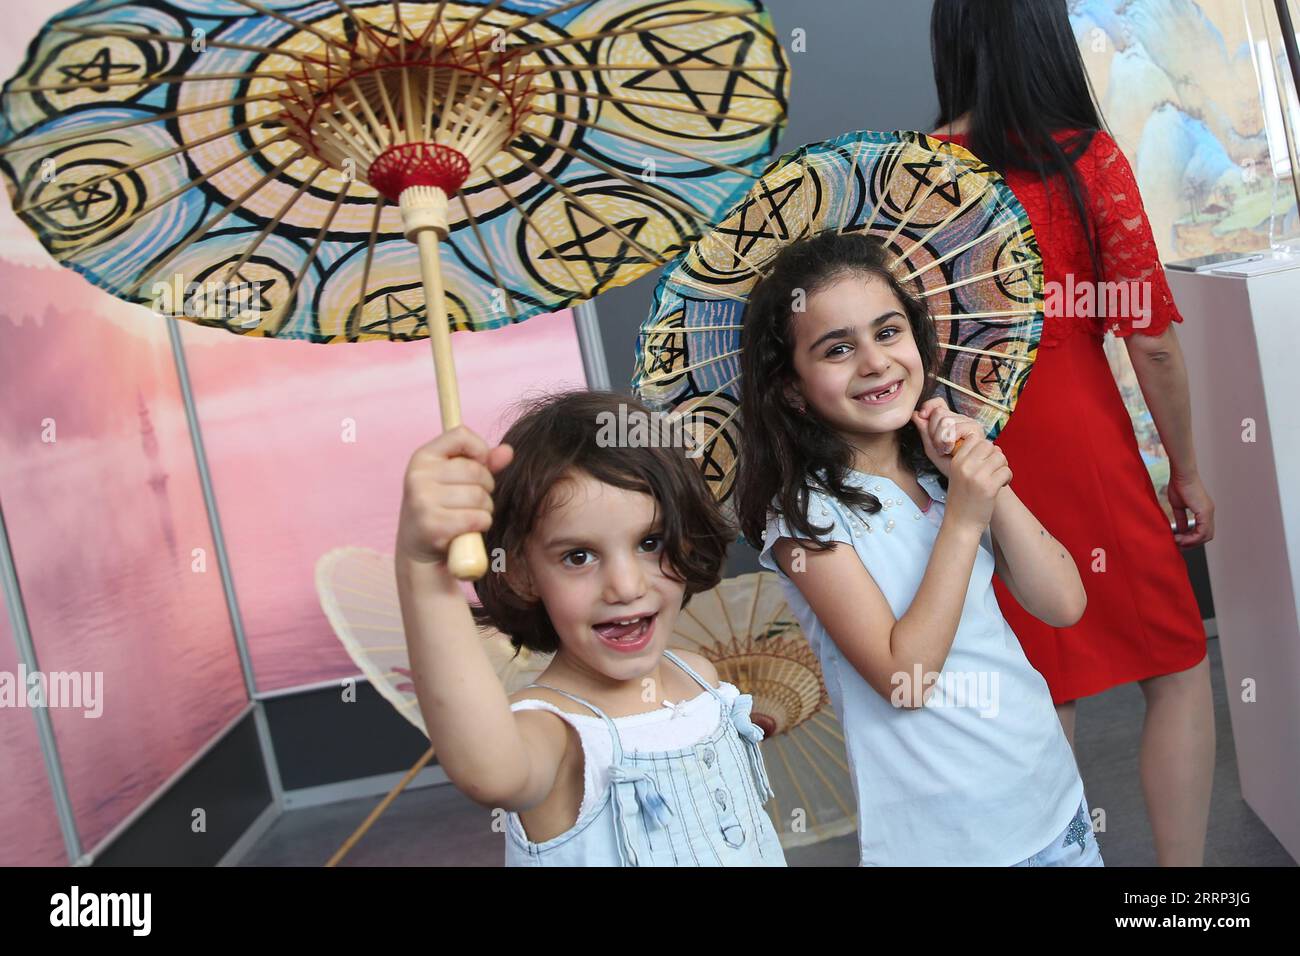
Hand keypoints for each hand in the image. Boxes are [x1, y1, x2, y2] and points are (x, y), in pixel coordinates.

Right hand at [396, 426, 513, 565]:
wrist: (419, 550)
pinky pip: (476, 518)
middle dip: (486, 487)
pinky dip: (481, 524)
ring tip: (472, 515)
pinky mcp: (433, 525)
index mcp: (422, 457)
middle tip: (476, 500)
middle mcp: (418, 476)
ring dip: (485, 509)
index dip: (480, 450)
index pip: (461, 435)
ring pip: (479, 496)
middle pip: (476, 470)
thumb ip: (482, 463)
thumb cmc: (442, 508)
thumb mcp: (455, 480)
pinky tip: (469, 529)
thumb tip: (508, 451)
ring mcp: (423, 501)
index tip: (480, 465)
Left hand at [912, 398, 985, 477]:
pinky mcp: (976, 430)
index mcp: (951, 420)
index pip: (939, 402)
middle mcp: (961, 419)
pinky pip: (955, 428)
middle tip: (938, 446)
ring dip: (940, 439)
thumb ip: (924, 431)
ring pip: (945, 420)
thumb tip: (915, 414)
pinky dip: (948, 441)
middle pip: (939, 412)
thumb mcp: (931, 448)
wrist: (963, 478)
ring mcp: (970, 423)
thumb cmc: (950, 465)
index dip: (928, 406)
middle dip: (933, 431)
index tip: (922, 416)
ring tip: (945, 450)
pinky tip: (951, 450)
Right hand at [943, 436, 1012, 531]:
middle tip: (994, 469)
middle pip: (989, 445)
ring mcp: (977, 476)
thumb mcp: (957, 475)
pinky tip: (1001, 486)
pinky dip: (1008, 478)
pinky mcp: (988, 487)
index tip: (985, 460)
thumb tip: (992, 446)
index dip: (984, 448)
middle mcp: (965, 466)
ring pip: (1000, 457)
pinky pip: (1006, 471)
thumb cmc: (962, 500)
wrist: (961, 523)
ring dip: (1003, 466)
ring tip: (998, 478)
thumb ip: (970, 459)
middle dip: (995, 455)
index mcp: (956, 462)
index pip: (975, 439)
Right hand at [1167, 471, 1213, 547]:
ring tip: (1177, 541)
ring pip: (1206, 536)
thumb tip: (1180, 530)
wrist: (1182, 475)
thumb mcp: (1178, 506)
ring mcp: (1209, 512)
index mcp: (1204, 511)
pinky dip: (1191, 538)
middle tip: (1178, 544)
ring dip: (1191, 542)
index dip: (1191, 538)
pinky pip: (1202, 532)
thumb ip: (1180, 518)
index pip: (1202, 531)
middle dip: (1192, 543)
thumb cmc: (1178, 485)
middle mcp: (1209, 512)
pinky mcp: (1205, 512)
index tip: (1178, 540)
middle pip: (1206, 536)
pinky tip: (1180, 538)